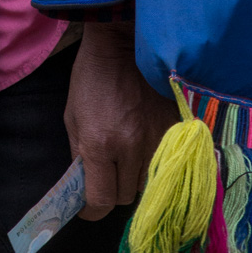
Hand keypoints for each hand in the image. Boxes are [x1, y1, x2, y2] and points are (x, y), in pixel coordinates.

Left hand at [64, 19, 178, 220]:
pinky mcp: (178, 131)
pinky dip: (159, 162)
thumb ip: (80, 155)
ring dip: (137, 178)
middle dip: (114, 190)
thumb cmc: (93, 78)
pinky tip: (148, 143)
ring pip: (150, 184)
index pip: (100, 201)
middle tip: (109, 173)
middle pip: (126, 197)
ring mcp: (159, 140)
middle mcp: (132, 147)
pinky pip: (169, 164)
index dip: (92, 209)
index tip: (89, 206)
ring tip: (129, 155)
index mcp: (100, 144)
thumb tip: (84, 187)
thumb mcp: (73, 116)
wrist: (126, 43)